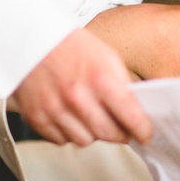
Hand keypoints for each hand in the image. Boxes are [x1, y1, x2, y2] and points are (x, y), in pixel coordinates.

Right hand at [11, 27, 151, 145]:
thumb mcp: (108, 57)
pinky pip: (61, 140)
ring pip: (85, 141)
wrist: (33, 40)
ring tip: (93, 117)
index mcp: (100, 78)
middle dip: (121, 135)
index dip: (142, 130)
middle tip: (123, 130)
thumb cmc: (72, 47)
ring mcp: (55, 109)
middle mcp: (77, 96)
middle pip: (109, 134)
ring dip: (93, 133)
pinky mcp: (37, 117)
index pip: (130, 116)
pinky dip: (70, 133)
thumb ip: (122, 85)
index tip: (146, 135)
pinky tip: (72, 117)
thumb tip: (136, 111)